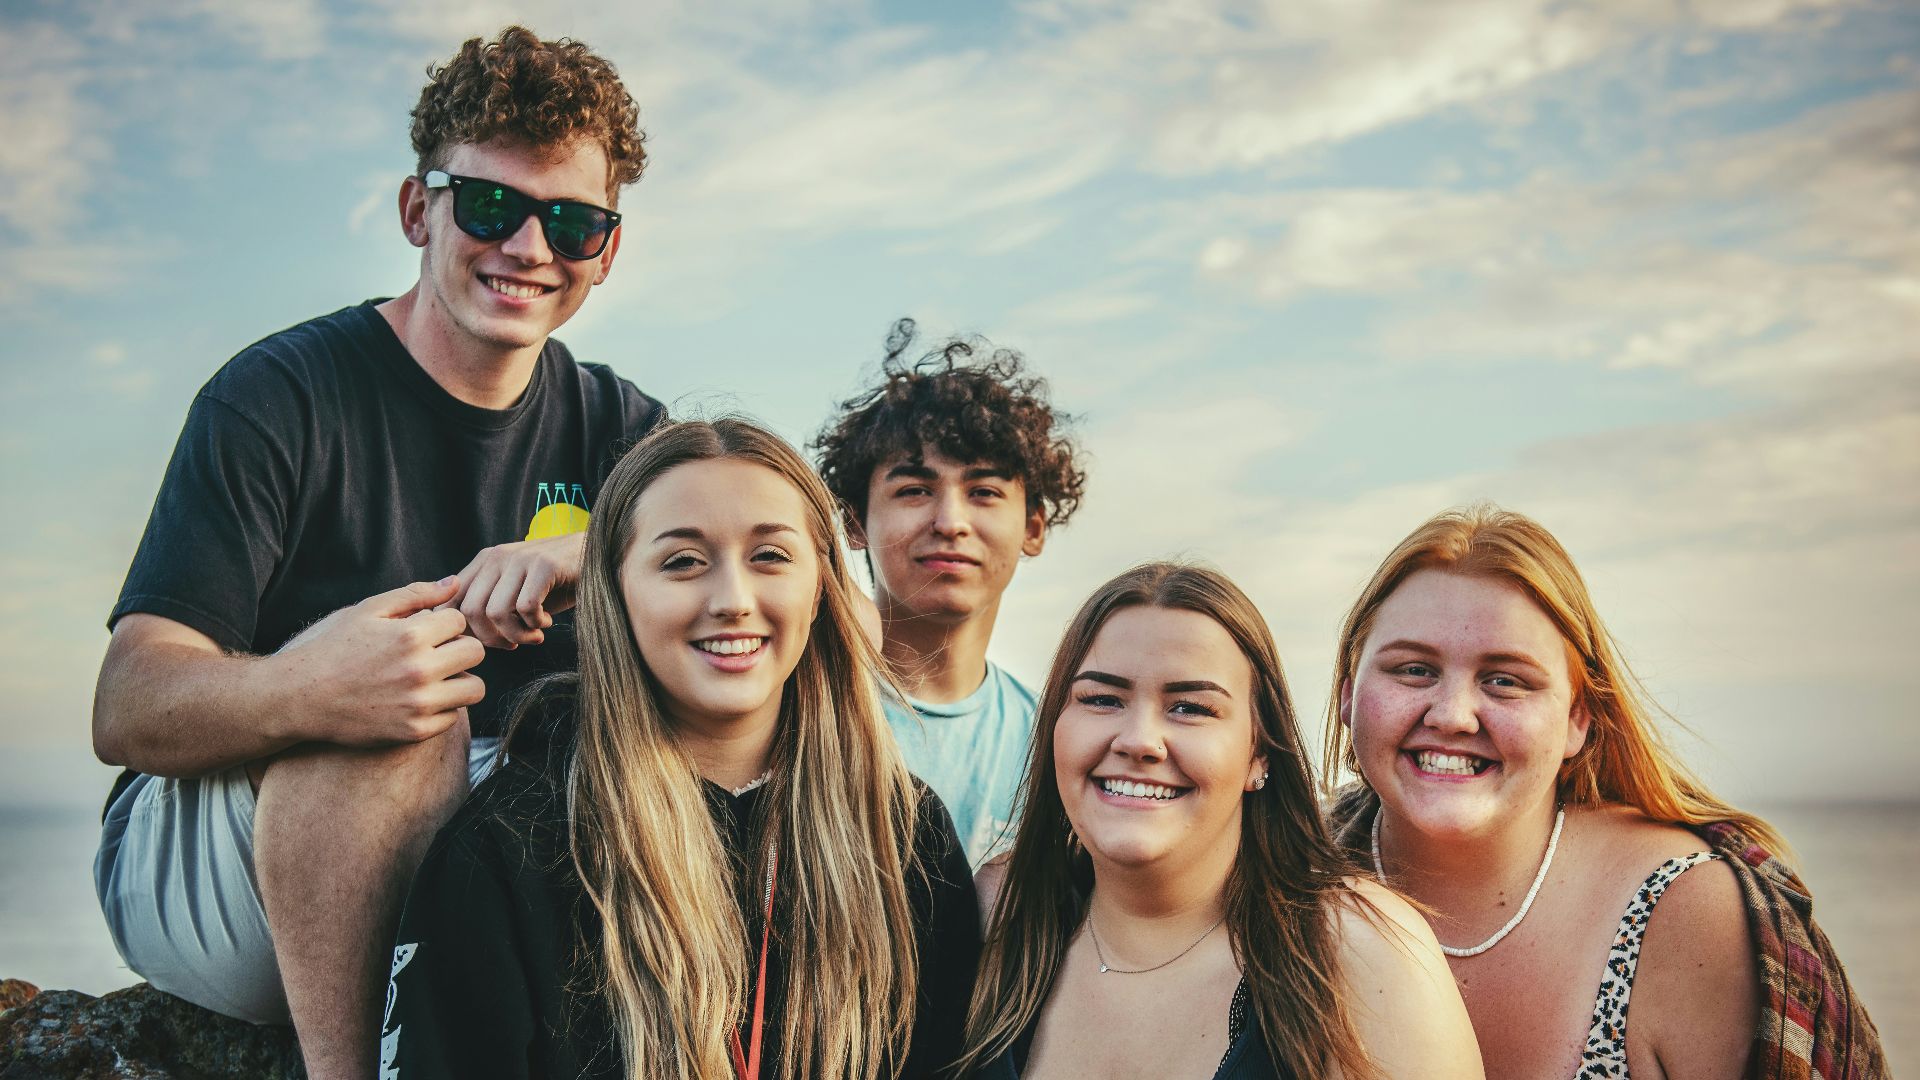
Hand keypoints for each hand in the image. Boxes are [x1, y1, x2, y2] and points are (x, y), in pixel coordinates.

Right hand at [275, 577, 486, 745]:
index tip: (426, 631)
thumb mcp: (368, 611)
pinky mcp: (415, 731)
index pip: (460, 620)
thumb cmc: (334, 648)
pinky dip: (442, 708)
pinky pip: (453, 716)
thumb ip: (415, 594)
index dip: (444, 623)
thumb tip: (455, 582)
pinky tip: (418, 699)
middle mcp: (419, 671)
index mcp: (410, 636)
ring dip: (459, 680)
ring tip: (435, 677)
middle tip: (437, 653)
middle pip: (476, 652)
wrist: (301, 697)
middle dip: (459, 648)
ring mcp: (419, 704)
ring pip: (475, 688)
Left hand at [444, 533, 586, 648]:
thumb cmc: (555, 585)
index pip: (452, 602)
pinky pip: (526, 607)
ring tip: (533, 636)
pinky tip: (547, 622)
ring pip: (496, 612)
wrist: (600, 558)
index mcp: (484, 562)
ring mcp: (520, 558)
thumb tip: (458, 637)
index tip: (492, 642)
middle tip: (514, 644)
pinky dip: (536, 624)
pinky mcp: (545, 564)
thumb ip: (487, 606)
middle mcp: (497, 556)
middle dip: (491, 639)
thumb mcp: (515, 594)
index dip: (466, 631)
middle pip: (470, 611)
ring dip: (516, 634)